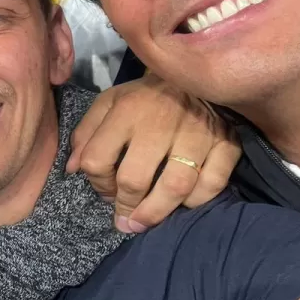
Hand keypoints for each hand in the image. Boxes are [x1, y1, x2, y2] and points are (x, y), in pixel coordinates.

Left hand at [68, 74, 239, 232]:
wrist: (194, 77)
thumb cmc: (143, 97)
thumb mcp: (108, 104)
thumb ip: (86, 134)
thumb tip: (73, 169)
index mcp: (126, 110)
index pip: (98, 159)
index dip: (96, 182)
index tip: (104, 190)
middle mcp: (161, 121)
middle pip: (134, 179)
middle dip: (124, 206)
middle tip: (123, 220)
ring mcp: (198, 132)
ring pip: (175, 187)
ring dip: (155, 213)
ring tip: (143, 223)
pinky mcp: (227, 142)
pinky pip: (212, 183)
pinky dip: (196, 201)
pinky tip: (183, 202)